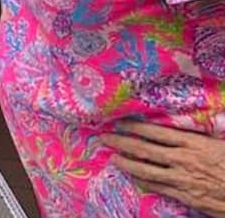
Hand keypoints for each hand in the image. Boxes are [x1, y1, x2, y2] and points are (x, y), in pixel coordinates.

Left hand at [103, 121, 224, 216]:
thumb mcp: (222, 142)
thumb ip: (204, 133)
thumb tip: (192, 119)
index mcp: (194, 143)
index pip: (157, 132)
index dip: (136, 127)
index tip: (120, 121)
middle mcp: (183, 160)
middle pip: (146, 149)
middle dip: (123, 142)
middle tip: (104, 137)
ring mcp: (182, 179)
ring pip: (147, 169)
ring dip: (127, 162)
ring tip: (112, 156)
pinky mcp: (185, 196)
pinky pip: (158, 187)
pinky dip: (143, 180)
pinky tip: (132, 176)